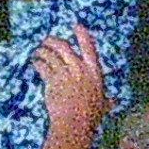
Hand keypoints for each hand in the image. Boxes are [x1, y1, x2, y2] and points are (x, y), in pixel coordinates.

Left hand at [33, 25, 110, 142]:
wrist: (74, 123)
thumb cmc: (90, 116)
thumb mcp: (103, 105)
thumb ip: (107, 100)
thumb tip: (113, 101)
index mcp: (94, 72)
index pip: (88, 47)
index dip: (82, 34)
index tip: (75, 25)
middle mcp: (79, 69)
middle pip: (63, 47)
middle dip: (53, 41)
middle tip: (47, 39)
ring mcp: (64, 74)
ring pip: (50, 55)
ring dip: (42, 51)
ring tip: (38, 51)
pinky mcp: (51, 81)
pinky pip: (42, 67)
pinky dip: (37, 63)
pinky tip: (35, 62)